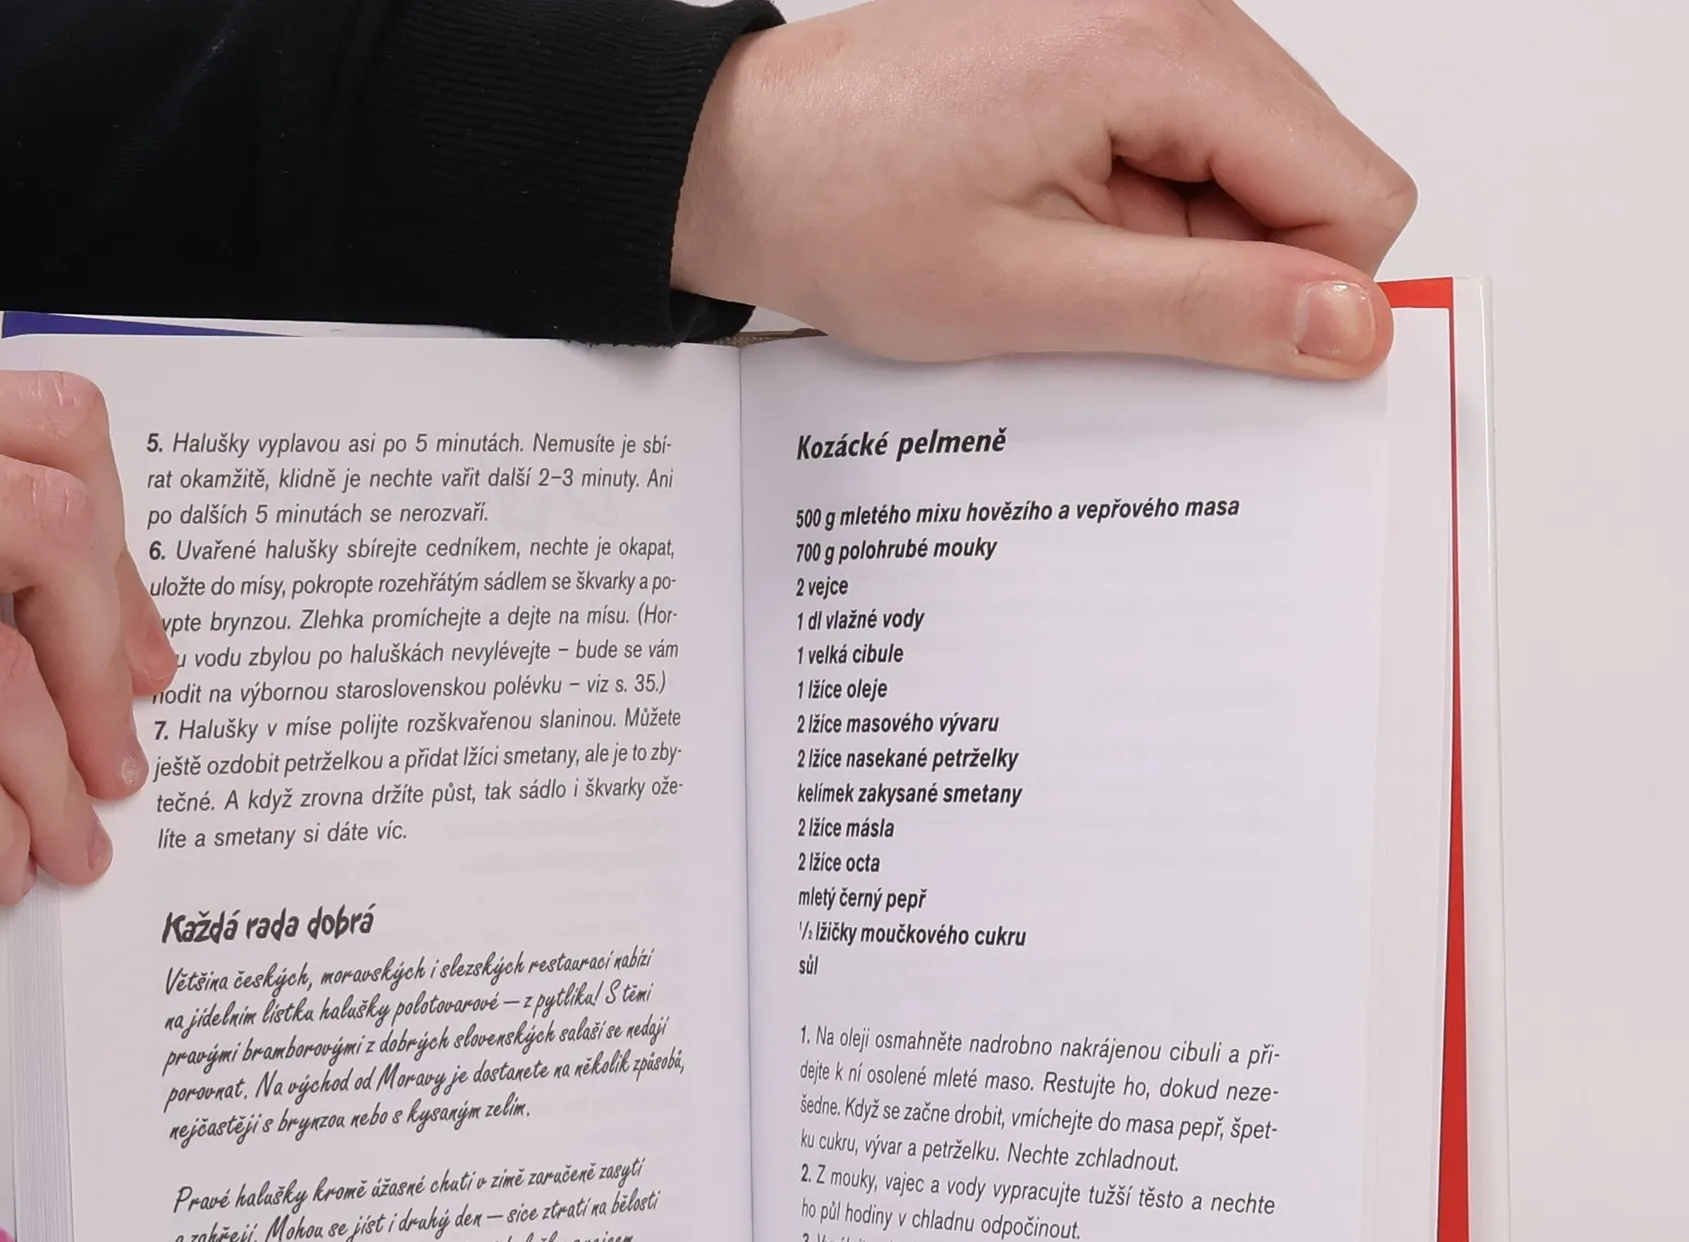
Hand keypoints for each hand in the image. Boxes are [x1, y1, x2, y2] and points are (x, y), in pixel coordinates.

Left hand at [674, 0, 1415, 375]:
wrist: (740, 163)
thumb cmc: (848, 210)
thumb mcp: (1035, 293)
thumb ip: (1205, 310)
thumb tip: (1350, 328)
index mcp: (1167, 49)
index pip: (1355, 191)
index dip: (1301, 298)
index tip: (1214, 354)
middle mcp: (1171, 15)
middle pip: (1309, 180)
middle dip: (1232, 277)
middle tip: (1102, 311)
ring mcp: (1139, 34)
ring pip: (1246, 182)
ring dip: (1172, 260)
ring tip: (1058, 274)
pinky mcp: (1106, 63)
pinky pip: (1181, 165)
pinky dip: (1135, 231)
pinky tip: (1052, 249)